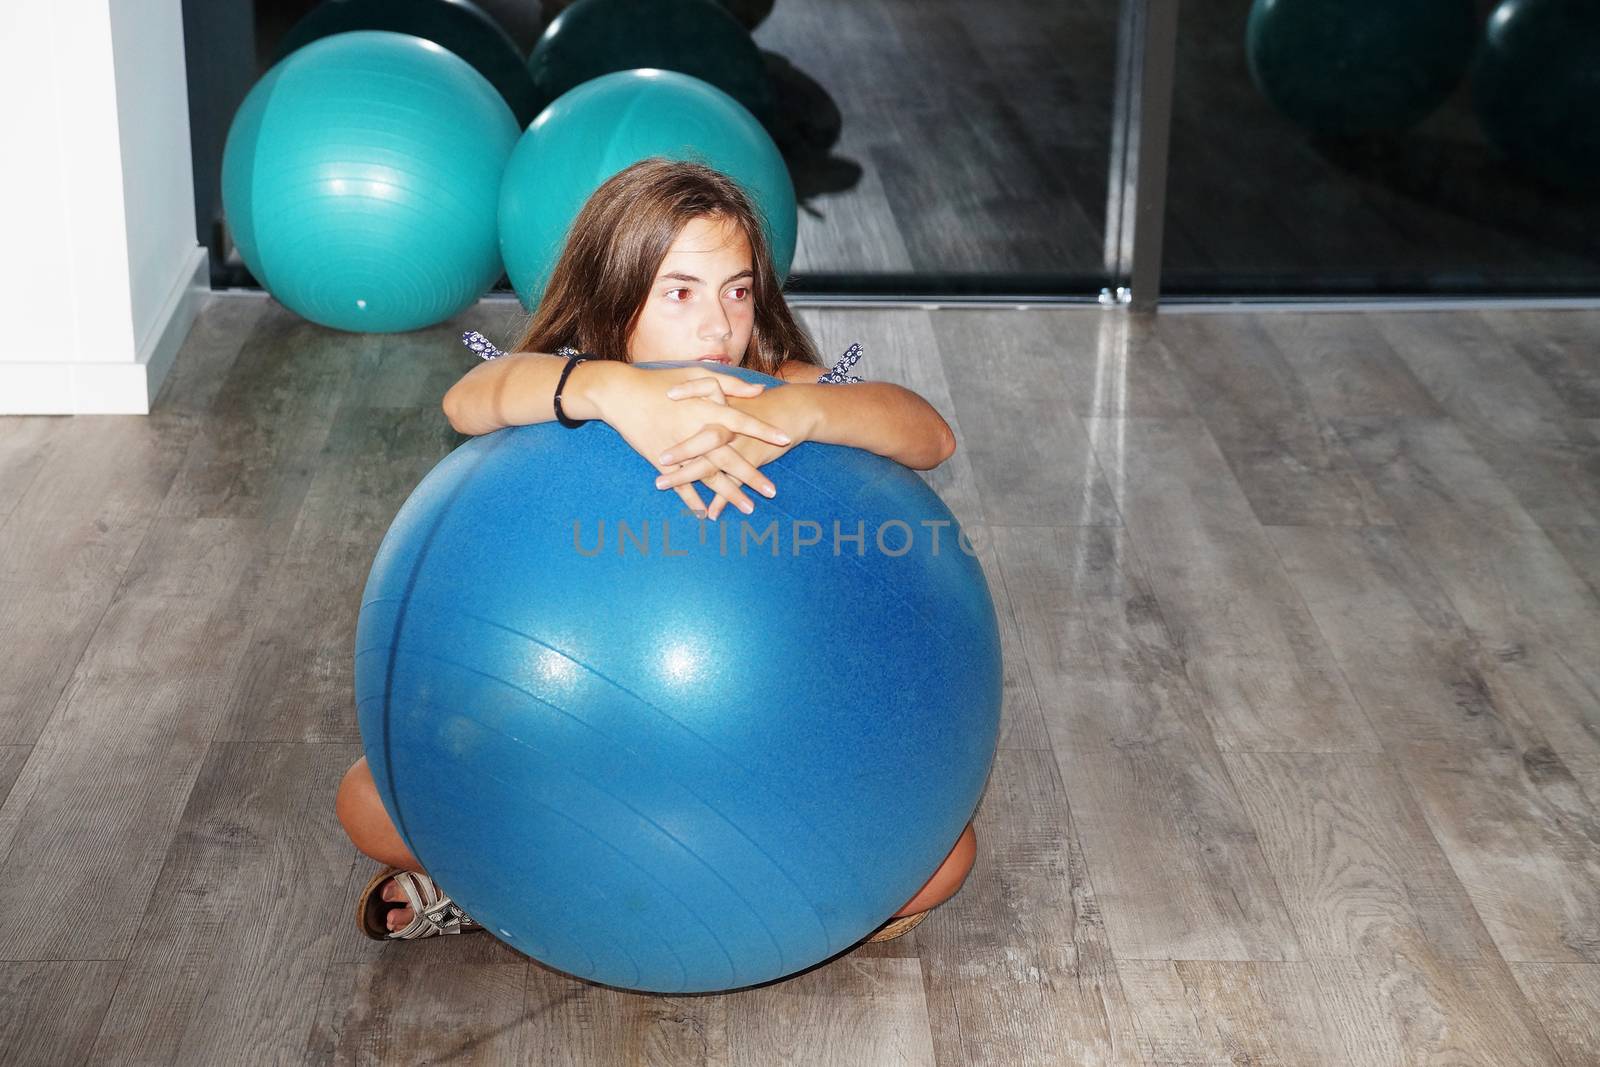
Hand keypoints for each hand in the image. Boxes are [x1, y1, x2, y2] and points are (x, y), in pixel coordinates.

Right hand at [590, 363, 791, 517]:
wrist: (621, 394)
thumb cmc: (660, 381)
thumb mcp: (696, 376)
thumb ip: (729, 384)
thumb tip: (759, 391)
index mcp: (706, 407)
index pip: (742, 421)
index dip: (764, 430)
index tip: (785, 439)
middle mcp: (696, 430)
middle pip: (729, 457)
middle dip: (752, 476)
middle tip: (772, 492)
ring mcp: (678, 449)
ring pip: (708, 476)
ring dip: (729, 494)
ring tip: (749, 509)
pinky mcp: (660, 461)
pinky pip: (680, 484)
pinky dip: (691, 499)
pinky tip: (705, 513)